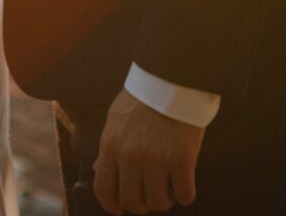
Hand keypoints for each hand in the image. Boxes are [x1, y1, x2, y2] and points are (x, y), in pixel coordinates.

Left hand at [94, 90, 202, 213]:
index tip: (120, 209)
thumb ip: (108, 148)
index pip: (104, 189)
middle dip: (141, 205)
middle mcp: (131, 158)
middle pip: (133, 202)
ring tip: (168, 188)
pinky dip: (185, 195)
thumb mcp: (115, 121)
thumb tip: (100, 170)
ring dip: (164, 200)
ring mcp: (157, 161)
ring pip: (159, 203)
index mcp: (111, 147)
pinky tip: (184, 183)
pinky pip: (185, 195)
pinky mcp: (182, 161)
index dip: (112, 206)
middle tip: (149, 196)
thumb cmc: (141, 100)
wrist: (170, 81)